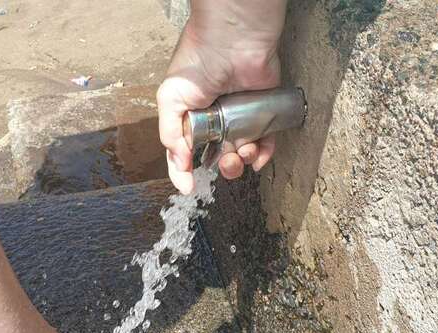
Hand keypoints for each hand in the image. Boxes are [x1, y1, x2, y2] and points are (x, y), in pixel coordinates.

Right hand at [157, 4, 283, 193]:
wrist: (231, 41)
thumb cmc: (196, 63)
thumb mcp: (171, 98)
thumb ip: (171, 134)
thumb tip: (180, 165)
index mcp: (190, 117)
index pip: (186, 152)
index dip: (185, 171)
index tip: (188, 187)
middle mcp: (215, 120)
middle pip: (218, 157)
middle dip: (223, 167)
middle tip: (225, 162)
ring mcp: (240, 117)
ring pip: (243, 152)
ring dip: (242, 162)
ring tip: (241, 154)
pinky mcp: (263, 112)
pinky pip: (266, 141)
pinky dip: (264, 154)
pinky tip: (258, 156)